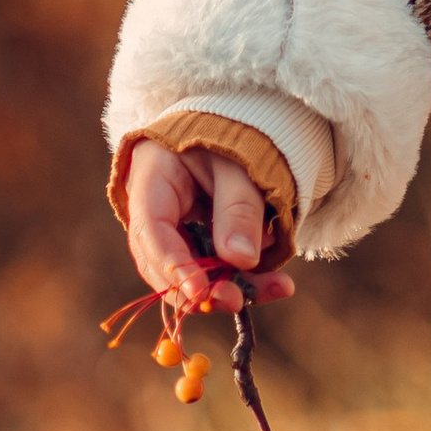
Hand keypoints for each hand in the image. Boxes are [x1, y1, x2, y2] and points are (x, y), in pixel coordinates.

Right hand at [123, 140, 296, 310]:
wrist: (234, 129)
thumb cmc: (229, 136)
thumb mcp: (237, 163)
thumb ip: (238, 207)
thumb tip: (241, 260)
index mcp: (151, 182)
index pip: (152, 232)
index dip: (173, 267)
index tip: (199, 292)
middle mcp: (155, 216)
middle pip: (166, 265)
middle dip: (203, 289)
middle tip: (238, 300)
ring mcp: (176, 235)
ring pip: (193, 274)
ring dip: (231, 287)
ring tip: (277, 288)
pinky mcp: (199, 246)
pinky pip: (215, 271)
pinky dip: (245, 279)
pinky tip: (278, 284)